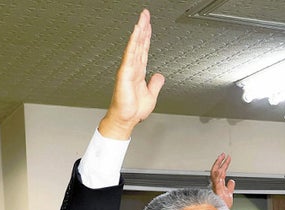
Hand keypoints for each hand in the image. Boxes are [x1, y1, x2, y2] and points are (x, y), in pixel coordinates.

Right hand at [99, 9, 164, 138]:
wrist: (126, 120)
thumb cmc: (133, 110)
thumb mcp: (151, 95)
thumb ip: (155, 84)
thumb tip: (159, 76)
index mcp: (139, 71)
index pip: (144, 49)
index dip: (147, 36)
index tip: (149, 25)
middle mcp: (133, 67)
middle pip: (139, 43)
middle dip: (143, 28)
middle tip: (146, 14)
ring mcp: (128, 68)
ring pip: (134, 45)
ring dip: (139, 31)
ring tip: (142, 18)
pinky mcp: (125, 72)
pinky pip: (130, 54)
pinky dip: (133, 42)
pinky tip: (136, 32)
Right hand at [210, 153, 236, 208]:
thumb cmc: (224, 205)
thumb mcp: (229, 194)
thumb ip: (230, 186)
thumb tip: (232, 181)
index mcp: (219, 184)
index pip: (221, 171)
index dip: (224, 164)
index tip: (228, 158)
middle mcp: (216, 184)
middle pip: (216, 170)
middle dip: (219, 161)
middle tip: (224, 154)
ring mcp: (216, 186)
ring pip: (215, 172)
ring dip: (219, 164)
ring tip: (223, 157)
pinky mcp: (217, 190)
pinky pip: (216, 180)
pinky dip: (217, 174)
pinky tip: (221, 168)